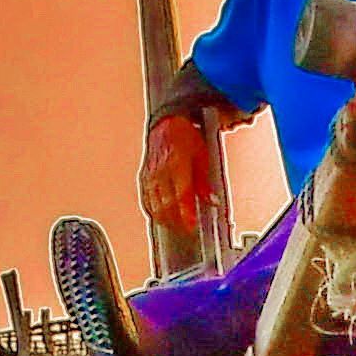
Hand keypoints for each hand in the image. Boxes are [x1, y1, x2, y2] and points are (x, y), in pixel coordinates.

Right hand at [140, 110, 215, 239]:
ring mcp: (150, 176)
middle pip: (166, 203)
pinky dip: (153, 212)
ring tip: (176, 228)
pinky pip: (146, 200)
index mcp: (177, 163)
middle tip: (187, 230)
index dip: (186, 212)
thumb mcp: (203, 156)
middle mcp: (161, 171)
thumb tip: (211, 201)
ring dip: (166, 219)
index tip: (192, 224)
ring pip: (154, 204)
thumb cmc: (185, 139)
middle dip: (177, 220)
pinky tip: (161, 219)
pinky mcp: (144, 179)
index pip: (181, 193)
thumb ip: (205, 181)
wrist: (166, 124)